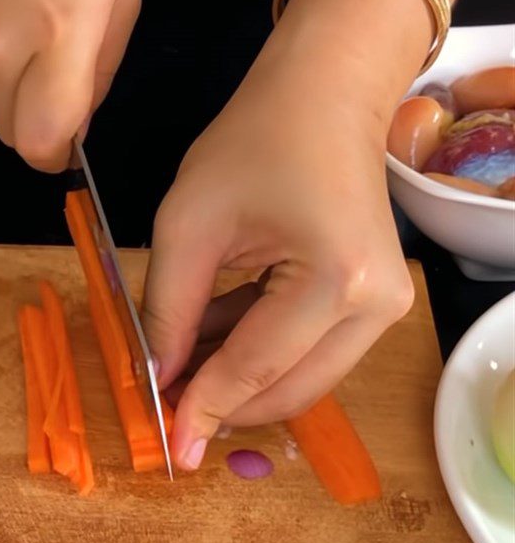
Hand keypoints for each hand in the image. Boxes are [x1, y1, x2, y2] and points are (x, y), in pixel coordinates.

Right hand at [0, 0, 138, 169]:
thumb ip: (100, 75)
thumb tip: (75, 133)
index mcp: (58, 36)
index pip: (40, 140)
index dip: (52, 156)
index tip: (61, 147)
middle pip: (11, 133)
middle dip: (32, 121)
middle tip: (45, 77)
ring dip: (4, 91)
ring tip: (14, 34)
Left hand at [143, 40, 414, 470]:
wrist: (322, 96)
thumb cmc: (251, 143)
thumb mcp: (188, 225)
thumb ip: (168, 311)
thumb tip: (159, 380)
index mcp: (336, 282)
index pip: (255, 367)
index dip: (203, 407)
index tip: (166, 446)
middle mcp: (376, 307)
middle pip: (289, 389)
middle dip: (224, 403)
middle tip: (166, 406)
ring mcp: (384, 308)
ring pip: (300, 378)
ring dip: (237, 379)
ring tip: (179, 364)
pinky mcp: (373, 303)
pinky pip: (308, 351)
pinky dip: (256, 353)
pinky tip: (209, 340)